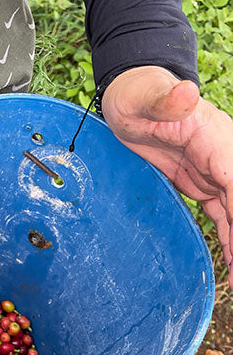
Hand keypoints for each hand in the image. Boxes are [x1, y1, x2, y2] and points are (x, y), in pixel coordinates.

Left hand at [102, 65, 232, 286]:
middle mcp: (223, 158)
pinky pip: (222, 213)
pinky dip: (229, 237)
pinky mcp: (200, 182)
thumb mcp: (144, 95)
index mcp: (217, 139)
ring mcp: (214, 171)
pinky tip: (232, 261)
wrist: (131, 96)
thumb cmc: (137, 93)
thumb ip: (165, 98)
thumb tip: (185, 94)